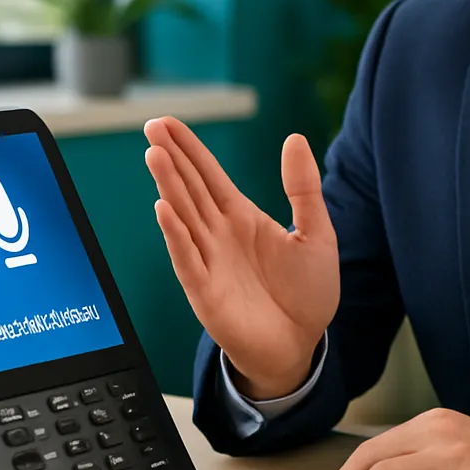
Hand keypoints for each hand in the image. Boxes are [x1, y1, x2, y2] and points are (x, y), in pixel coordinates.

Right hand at [143, 116, 338, 398]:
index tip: (168, 122)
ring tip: (155, 155)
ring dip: (169, 186)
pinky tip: (164, 210)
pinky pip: (187, 259)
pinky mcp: (206, 292)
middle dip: (172, 157)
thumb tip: (295, 139)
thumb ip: (304, 189)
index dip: (189, 148)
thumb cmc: (307, 294)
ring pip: (183, 216)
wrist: (302, 347)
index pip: (209, 175)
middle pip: (190, 188)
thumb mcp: (317, 234)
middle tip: (152, 126)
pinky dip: (175, 235)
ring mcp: (209, 262)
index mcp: (242, 218)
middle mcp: (219, 235)